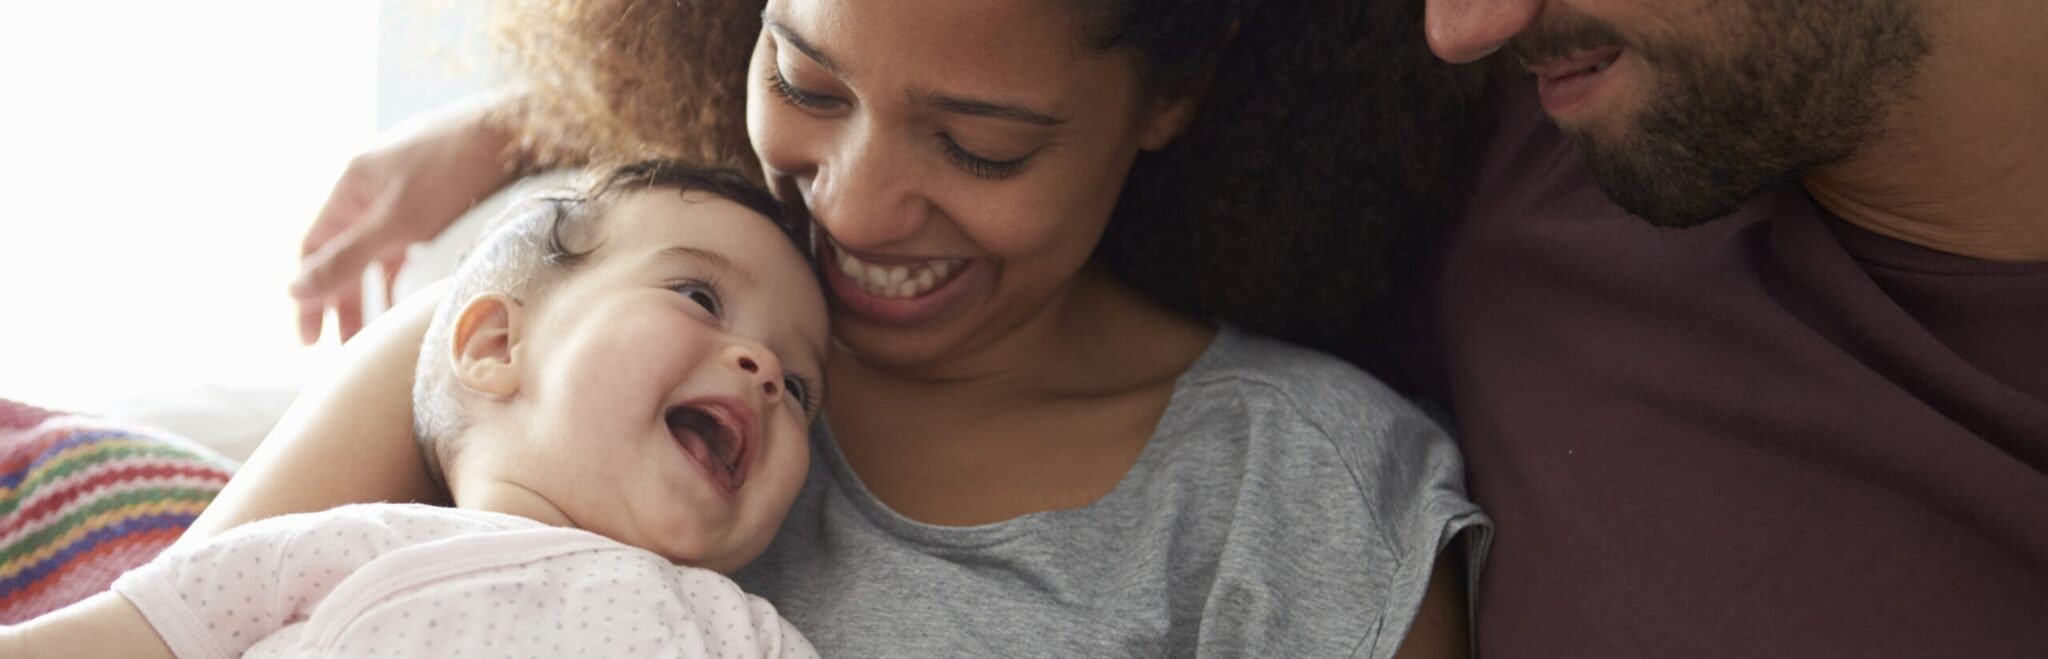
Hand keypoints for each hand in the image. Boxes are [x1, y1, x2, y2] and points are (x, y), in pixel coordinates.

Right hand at [292, 94, 523, 343]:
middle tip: (340, 349)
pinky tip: (406, 304)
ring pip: (377, 255)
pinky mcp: (436, 203)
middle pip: (344, 254)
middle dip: (340, 302)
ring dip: (372, 294)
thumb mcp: (397, 221)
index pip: (315, 248)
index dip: (309, 294)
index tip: (310, 340)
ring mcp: (405, 195)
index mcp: (352, 185)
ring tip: (373, 337)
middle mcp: (373, 189)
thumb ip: (347, 258)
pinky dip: (402, 276)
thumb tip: (295, 291)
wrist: (518, 134)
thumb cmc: (454, 171)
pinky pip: (407, 248)